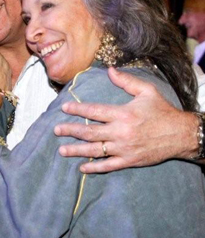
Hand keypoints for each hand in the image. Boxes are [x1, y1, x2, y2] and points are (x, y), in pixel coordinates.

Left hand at [54, 67, 199, 172]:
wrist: (181, 135)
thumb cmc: (162, 111)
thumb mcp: (147, 91)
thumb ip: (126, 81)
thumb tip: (109, 70)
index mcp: (123, 114)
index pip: (94, 111)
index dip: (77, 110)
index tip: (64, 108)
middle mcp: (121, 132)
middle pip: (90, 132)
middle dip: (70, 130)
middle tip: (56, 130)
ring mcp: (124, 148)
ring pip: (95, 150)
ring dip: (76, 150)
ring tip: (62, 150)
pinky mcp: (129, 161)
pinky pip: (108, 166)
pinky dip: (94, 167)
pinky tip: (82, 167)